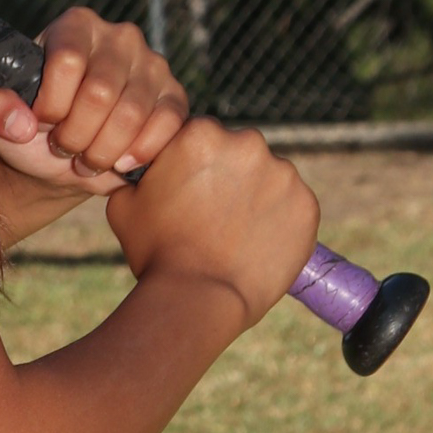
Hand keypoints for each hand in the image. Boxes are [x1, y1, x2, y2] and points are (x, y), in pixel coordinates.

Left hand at [0, 6, 189, 192]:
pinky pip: (166, 126)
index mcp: (75, 26)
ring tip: (85, 158)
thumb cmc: (26, 125)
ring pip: (132, 115)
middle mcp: (119, 36)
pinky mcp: (175, 97)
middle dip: (76, 135)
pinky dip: (138, 153)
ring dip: (102, 150)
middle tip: (63, 147)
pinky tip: (118, 162)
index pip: (68, 61)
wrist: (61, 158)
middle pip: (101, 92)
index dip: (51, 104)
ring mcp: (153, 65)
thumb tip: (19, 122)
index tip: (41, 122)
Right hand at [107, 117, 319, 328]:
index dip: (191, 164)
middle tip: (210, 215)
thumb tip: (135, 169)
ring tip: (234, 234)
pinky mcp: (308, 206)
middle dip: (227, 176)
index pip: (200, 136)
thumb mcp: (124, 202)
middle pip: (238, 151)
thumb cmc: (156, 250)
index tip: (187, 190)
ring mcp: (284, 174)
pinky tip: (256, 244)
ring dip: (255, 196)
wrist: (198, 299)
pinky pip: (292, 207)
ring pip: (269, 178)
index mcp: (201, 133)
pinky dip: (279, 221)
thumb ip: (137, 174)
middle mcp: (248, 143)